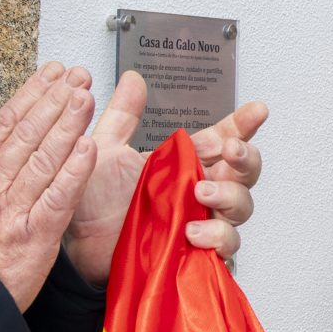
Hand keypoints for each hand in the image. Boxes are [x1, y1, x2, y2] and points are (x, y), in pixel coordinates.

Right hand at [0, 63, 99, 307]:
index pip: (5, 123)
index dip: (31, 95)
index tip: (53, 74)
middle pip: (28, 135)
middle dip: (54, 102)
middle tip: (77, 77)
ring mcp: (15, 209)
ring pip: (44, 160)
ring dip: (67, 127)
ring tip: (85, 99)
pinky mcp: (35, 236)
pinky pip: (57, 199)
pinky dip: (73, 174)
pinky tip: (89, 149)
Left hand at [59, 70, 267, 285]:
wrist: (76, 243)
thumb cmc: (92, 200)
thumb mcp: (104, 150)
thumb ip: (122, 116)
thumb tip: (134, 79)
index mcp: (184, 161)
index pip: (224, 138)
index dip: (244, 124)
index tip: (256, 111)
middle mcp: (198, 189)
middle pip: (244, 172)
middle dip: (246, 159)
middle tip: (230, 151)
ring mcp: (201, 220)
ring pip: (242, 207)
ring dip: (229, 197)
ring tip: (200, 194)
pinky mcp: (196, 252)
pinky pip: (226, 247)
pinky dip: (217, 237)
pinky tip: (193, 232)